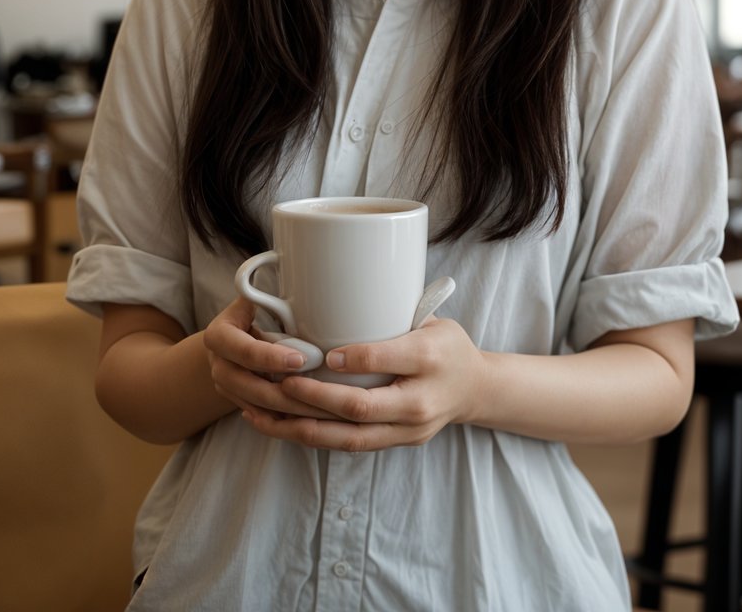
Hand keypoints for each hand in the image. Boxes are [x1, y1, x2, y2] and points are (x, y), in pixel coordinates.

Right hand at [202, 297, 340, 421]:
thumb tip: (293, 271)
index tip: (302, 358)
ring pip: (256, 407)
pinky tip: (306, 419)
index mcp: (219, 335)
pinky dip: (283, 419)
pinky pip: (261, 417)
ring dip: (287, 411)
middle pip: (250, 386)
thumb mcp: (251, 300)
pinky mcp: (236, 403)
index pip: (245, 350)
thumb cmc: (249, 314)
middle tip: (317, 392)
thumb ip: (265, 294)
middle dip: (285, 392)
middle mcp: (217, 364)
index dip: (272, 357)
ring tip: (318, 409)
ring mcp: (224, 388)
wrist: (226, 341)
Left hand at [240, 318, 486, 451]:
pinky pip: (349, 446)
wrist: (477, 390)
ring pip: (349, 438)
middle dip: (315, 399)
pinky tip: (284, 426)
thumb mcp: (432, 318)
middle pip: (362, 408)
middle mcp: (421, 401)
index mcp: (431, 359)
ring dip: (303, 428)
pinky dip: (314, 437)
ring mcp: (408, 431)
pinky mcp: (396, 445)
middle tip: (279, 384)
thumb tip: (339, 295)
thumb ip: (394, 313)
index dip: (353, 359)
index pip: (389, 359)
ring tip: (264, 414)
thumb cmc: (448, 345)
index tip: (320, 353)